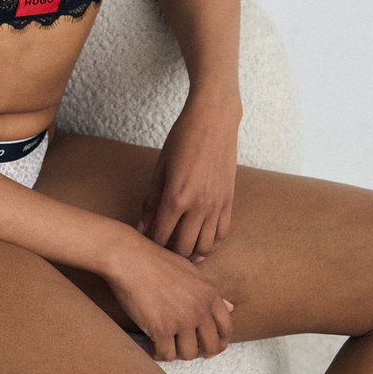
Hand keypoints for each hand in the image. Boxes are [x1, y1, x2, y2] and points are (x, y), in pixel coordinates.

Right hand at [104, 227, 233, 360]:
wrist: (127, 257)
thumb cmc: (155, 261)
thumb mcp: (189, 270)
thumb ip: (210, 292)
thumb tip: (231, 308)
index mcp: (209, 292)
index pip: (226, 328)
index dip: (219, 341)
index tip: (208, 346)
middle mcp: (200, 307)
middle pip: (210, 346)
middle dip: (199, 351)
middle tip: (184, 348)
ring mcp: (182, 319)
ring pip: (188, 354)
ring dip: (176, 352)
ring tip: (165, 343)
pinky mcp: (161, 329)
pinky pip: (166, 354)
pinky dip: (158, 353)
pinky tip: (151, 344)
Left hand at [138, 93, 240, 258]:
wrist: (214, 120)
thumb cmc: (182, 138)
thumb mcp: (160, 167)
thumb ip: (151, 200)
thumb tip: (143, 226)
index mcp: (175, 196)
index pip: (161, 235)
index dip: (151, 243)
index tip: (146, 244)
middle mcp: (198, 206)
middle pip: (183, 247)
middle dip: (170, 252)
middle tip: (162, 248)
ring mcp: (216, 205)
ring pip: (205, 246)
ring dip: (192, 253)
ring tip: (182, 249)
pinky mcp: (229, 201)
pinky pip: (222, 233)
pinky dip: (212, 243)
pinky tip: (201, 240)